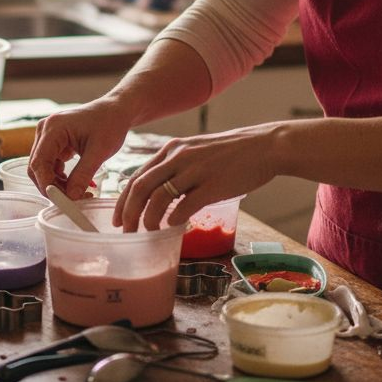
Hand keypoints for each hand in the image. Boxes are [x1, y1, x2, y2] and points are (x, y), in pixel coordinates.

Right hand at [28, 98, 134, 199]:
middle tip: (72, 200)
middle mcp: (45, 130)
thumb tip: (72, 197)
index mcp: (53, 128)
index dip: (47, 184)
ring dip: (57, 183)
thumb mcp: (99, 151)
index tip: (62, 200)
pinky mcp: (53, 142)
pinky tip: (77, 183)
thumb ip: (83, 174)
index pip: (39, 162)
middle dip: (52, 186)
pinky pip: (50, 164)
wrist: (115, 111)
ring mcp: (47, 136)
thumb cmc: (109, 124)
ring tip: (80, 192)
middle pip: (37, 167)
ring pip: (43, 168)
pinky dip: (61, 177)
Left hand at [113, 124, 281, 231]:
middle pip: (141, 187)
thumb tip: (160, 196)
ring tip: (147, 233)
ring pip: (159, 196)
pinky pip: (186, 204)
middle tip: (126, 232)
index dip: (123, 200)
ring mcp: (195, 170)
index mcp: (171, 150)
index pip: (137, 176)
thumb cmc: (231, 154)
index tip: (117, 220)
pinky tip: (171, 227)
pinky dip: (174, 218)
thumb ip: (176, 170)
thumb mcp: (196, 153)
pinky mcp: (213, 184)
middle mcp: (178, 157)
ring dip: (148, 219)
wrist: (264, 147)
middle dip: (129, 213)